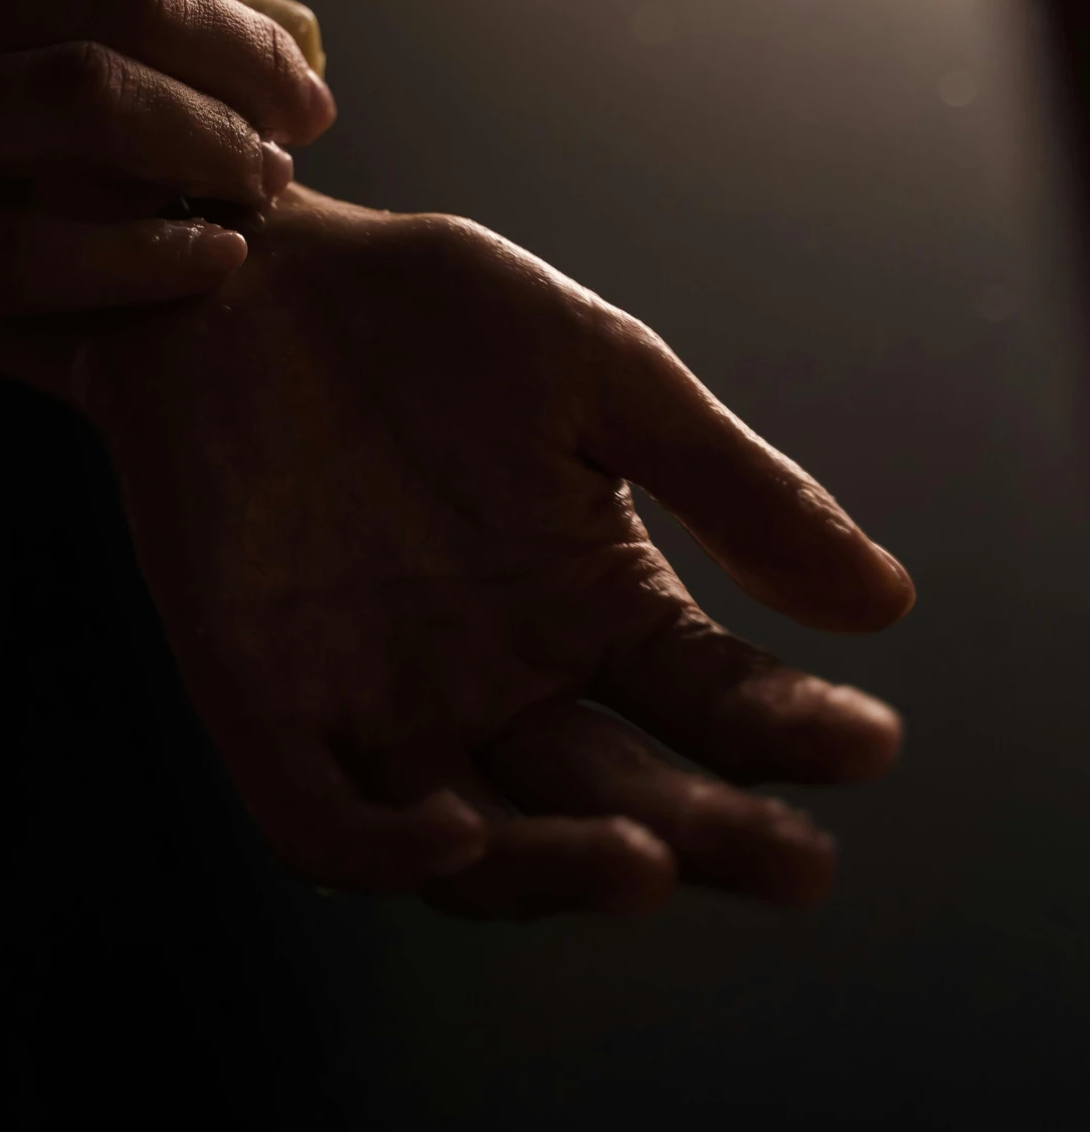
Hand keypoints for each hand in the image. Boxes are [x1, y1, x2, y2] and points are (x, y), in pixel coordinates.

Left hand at [0, 189, 913, 918]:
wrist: (246, 265)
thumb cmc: (431, 315)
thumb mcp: (605, 379)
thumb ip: (732, 486)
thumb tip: (884, 604)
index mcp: (592, 604)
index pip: (712, 702)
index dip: (789, 735)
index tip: (868, 742)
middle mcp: (498, 679)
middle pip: (615, 796)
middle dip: (706, 838)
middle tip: (789, 864)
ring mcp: (380, 701)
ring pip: (481, 845)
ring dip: (562, 866)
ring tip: (648, 856)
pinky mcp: (262, 701)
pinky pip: (321, 820)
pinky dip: (382, 851)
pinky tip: (452, 831)